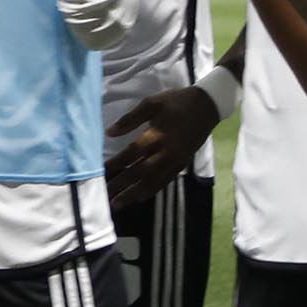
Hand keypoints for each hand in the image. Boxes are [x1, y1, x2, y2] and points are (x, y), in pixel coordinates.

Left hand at [104, 87, 218, 210]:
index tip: (98, 173)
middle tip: (103, 197)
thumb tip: (109, 132)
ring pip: (152, 182)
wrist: (208, 106)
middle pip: (139, 173)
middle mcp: (165, 153)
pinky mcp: (182, 164)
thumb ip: (130, 119)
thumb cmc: (176, 102)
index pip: (130, 154)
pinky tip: (139, 197)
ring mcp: (175, 161)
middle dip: (120, 186)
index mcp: (156, 136)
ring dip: (133, 193)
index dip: (114, 165)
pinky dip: (151, 190)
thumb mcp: (151, 103)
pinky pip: (164, 181)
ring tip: (117, 204)